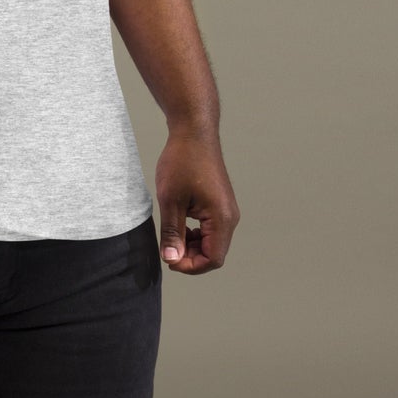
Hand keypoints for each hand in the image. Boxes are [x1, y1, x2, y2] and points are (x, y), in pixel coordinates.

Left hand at [155, 125, 238, 273]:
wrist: (193, 132)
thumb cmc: (182, 161)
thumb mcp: (170, 200)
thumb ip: (172, 232)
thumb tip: (171, 259)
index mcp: (222, 219)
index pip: (212, 259)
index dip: (190, 266)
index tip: (168, 258)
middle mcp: (230, 218)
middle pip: (213, 253)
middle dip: (190, 256)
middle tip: (167, 247)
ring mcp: (227, 210)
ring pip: (212, 242)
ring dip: (192, 245)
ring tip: (171, 234)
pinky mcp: (220, 204)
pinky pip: (211, 229)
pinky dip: (195, 233)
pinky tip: (179, 223)